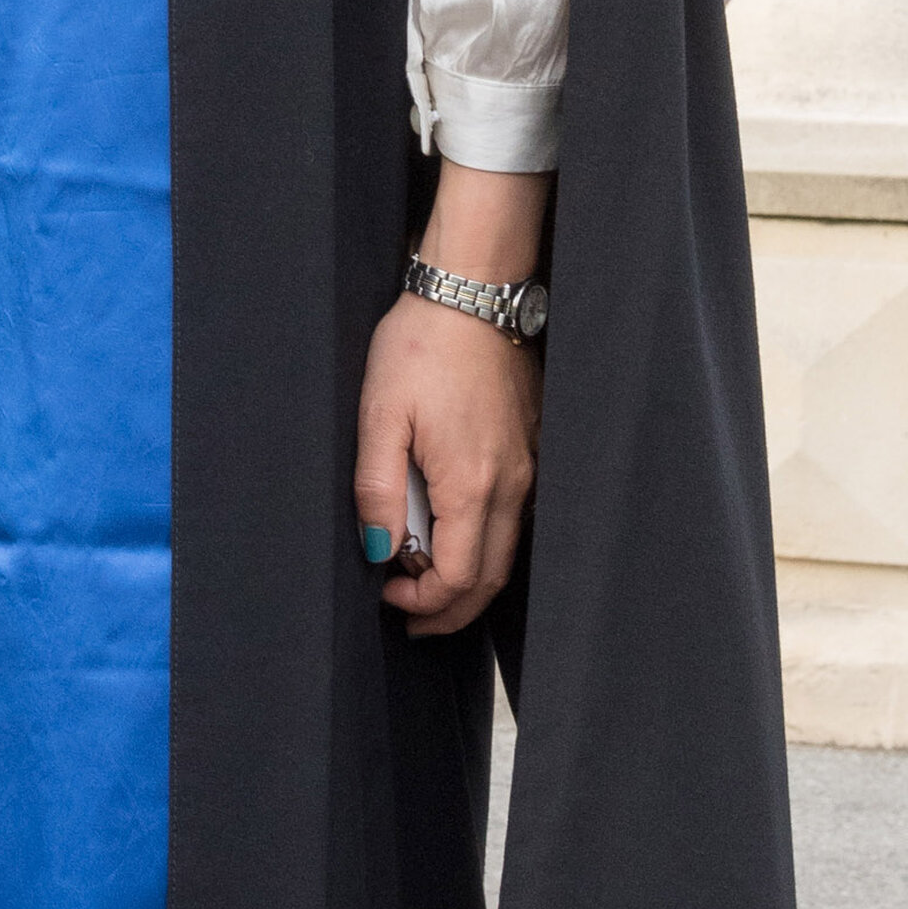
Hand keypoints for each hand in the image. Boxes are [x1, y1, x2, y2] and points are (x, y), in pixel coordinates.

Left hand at [353, 285, 538, 636]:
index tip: (388, 593)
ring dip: (468, 578)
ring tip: (424, 582)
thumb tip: (378, 549)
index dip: (425, 601)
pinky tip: (452, 534)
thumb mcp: (379, 416)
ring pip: (507, 550)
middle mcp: (512, 484)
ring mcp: (528, 467)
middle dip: (450, 608)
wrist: (471, 293)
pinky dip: (484, 542)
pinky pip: (514, 518)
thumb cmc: (421, 347)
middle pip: (491, 577)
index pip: (461, 577)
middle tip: (409, 616)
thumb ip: (377, 489)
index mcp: (473, 483)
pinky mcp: (530, 449)